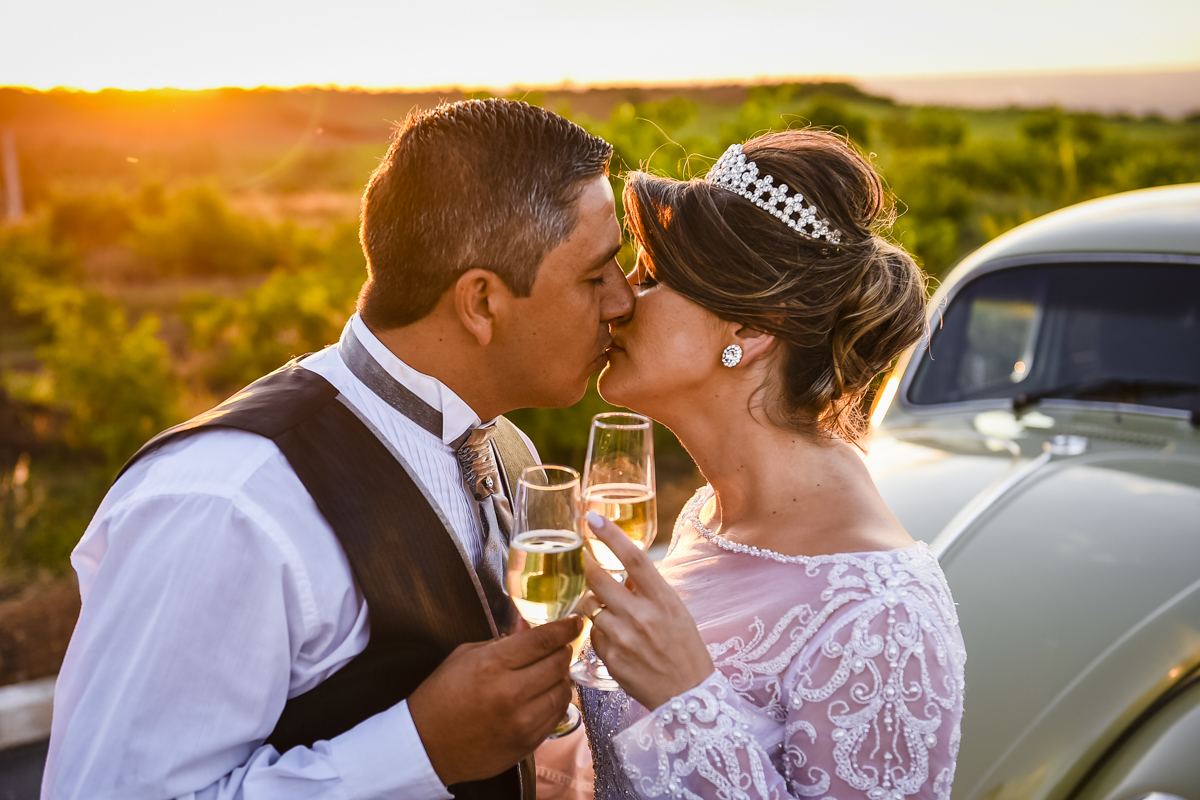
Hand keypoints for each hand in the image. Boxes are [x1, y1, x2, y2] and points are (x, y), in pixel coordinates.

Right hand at [408, 615, 582, 785]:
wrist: (427, 746)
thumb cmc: (441, 698)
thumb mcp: (465, 657)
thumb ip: (501, 641)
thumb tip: (527, 625)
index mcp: (492, 665)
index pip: (543, 640)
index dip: (565, 627)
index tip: (575, 622)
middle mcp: (511, 692)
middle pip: (558, 663)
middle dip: (563, 650)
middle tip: (559, 646)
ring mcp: (521, 721)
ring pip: (563, 690)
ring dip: (561, 677)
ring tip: (549, 672)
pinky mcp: (527, 742)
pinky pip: (557, 715)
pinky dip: (556, 701)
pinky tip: (545, 695)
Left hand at [580, 512, 713, 710]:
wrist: (689, 695)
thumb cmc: (684, 648)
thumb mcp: (675, 611)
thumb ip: (649, 589)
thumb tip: (623, 570)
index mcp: (663, 599)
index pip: (634, 558)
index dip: (611, 535)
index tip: (592, 518)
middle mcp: (642, 615)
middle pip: (599, 578)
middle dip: (587, 566)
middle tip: (583, 561)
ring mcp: (624, 638)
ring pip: (590, 606)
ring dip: (593, 603)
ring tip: (610, 612)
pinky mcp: (611, 658)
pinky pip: (593, 634)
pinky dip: (599, 632)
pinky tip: (616, 640)